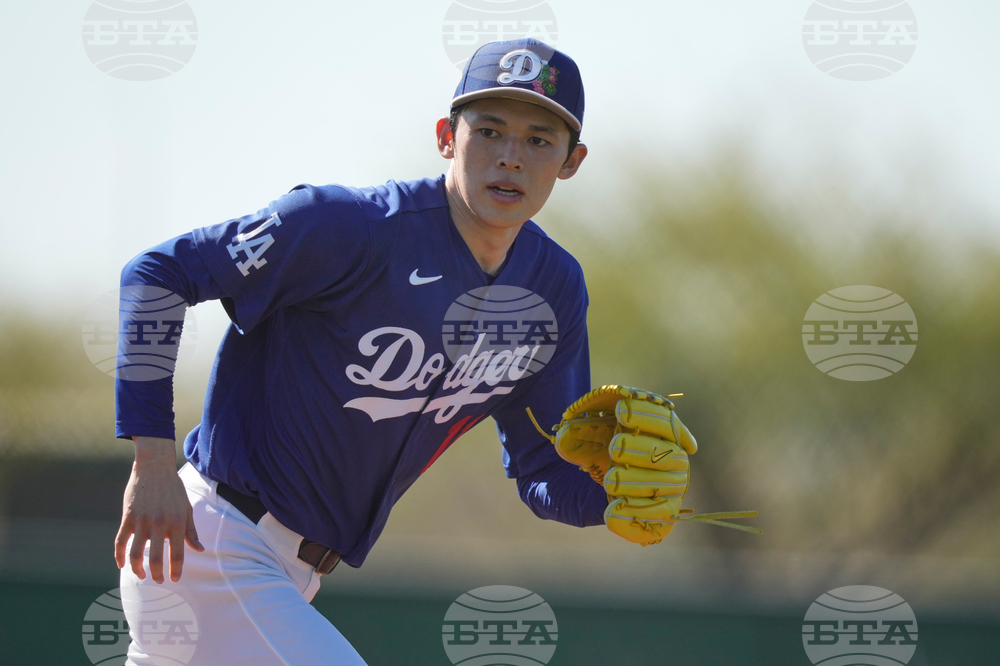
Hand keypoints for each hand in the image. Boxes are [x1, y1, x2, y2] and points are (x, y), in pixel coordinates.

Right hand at [115, 437, 203, 582]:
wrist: (154, 467)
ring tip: (141, 575)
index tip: (174, 579)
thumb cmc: (173, 489)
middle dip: (157, 574)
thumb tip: (199, 549)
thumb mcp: (186, 508)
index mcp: (177, 522)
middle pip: (156, 558)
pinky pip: (120, 542)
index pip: (177, 554)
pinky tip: (121, 565)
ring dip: (137, 569)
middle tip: (158, 580)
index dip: (176, 570)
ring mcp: (142, 521)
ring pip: (135, 554)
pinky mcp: (128, 517)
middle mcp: (160, 524)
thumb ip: (191, 531)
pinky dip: (118, 556)